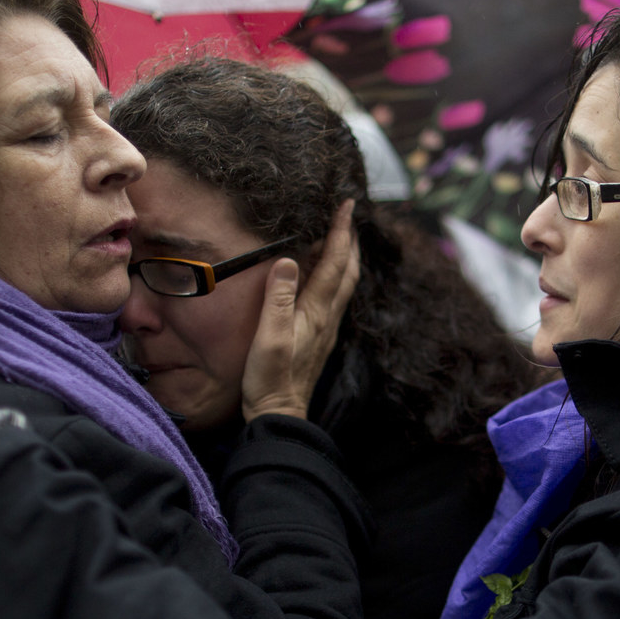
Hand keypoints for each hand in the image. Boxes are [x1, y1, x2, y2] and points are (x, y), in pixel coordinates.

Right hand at [241, 199, 359, 421]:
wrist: (279, 414)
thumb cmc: (270, 378)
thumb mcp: (269, 338)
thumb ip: (278, 299)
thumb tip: (287, 261)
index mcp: (316, 312)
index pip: (334, 263)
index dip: (341, 232)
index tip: (347, 204)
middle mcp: (327, 318)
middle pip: (347, 271)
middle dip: (350, 241)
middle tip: (347, 216)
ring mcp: (326, 329)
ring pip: (343, 285)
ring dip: (345, 258)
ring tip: (339, 239)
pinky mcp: (319, 339)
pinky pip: (333, 299)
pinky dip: (334, 278)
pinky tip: (324, 278)